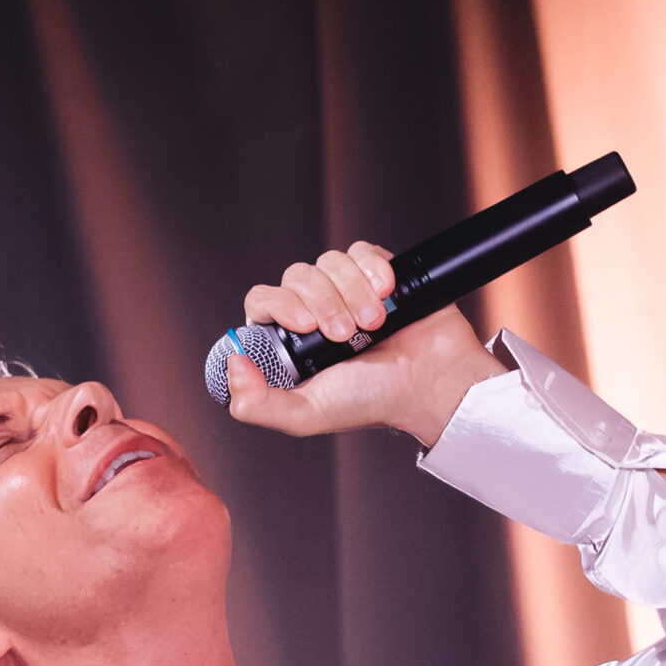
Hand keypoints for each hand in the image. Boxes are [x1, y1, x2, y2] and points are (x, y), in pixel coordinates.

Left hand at [227, 241, 504, 444]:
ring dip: (352, 292)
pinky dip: (373, 269)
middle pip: (296, 277)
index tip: (305, 325)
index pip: (263, 301)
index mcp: (291, 341)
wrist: (432, 383)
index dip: (280, 306)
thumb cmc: (373, 400)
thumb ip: (258, 405)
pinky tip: (388, 294)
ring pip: (328, 262)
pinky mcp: (376, 273)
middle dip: (323, 303)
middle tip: (346, 334)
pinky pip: (359, 251)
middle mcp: (314, 312)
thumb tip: (232, 364)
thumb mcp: (307, 414)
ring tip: (375, 324)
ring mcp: (345, 290)